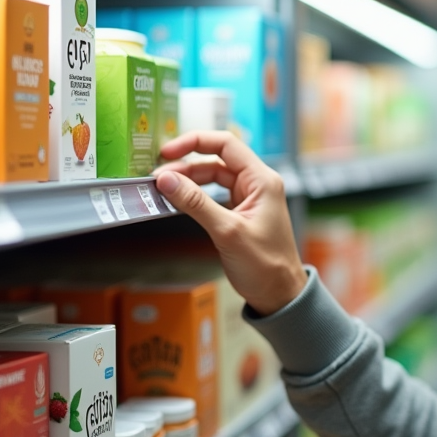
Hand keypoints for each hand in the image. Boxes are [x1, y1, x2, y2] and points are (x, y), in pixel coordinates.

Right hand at [152, 131, 306, 315]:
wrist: (279, 294)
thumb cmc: (265, 265)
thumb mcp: (227, 231)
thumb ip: (196, 203)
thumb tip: (167, 179)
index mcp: (263, 180)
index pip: (226, 145)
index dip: (195, 142)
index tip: (167, 151)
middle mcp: (257, 184)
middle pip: (216, 160)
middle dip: (186, 164)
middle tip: (157, 176)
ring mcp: (249, 198)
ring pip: (213, 177)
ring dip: (188, 180)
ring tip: (162, 188)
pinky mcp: (240, 213)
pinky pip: (214, 195)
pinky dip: (195, 196)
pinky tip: (177, 200)